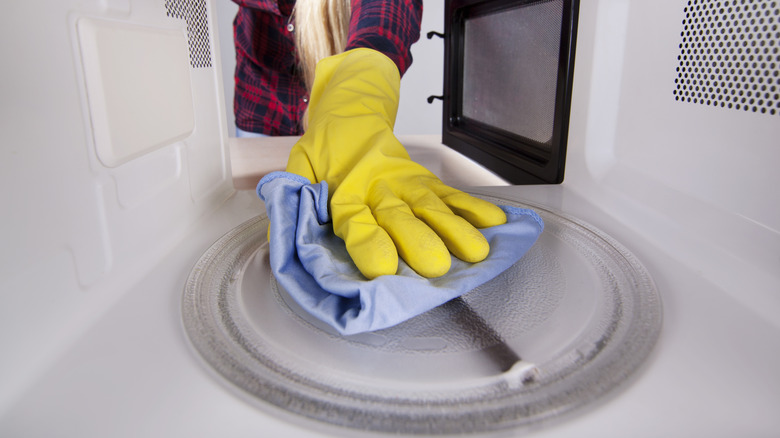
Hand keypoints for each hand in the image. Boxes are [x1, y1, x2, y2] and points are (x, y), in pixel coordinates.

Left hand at [286, 49, 505, 278]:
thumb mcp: (297, 172)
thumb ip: (293, 203)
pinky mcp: (426, 180)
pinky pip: (452, 194)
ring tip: (475, 252)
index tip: (381, 267)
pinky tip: (496, 224)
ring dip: (454, 229)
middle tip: (435, 266)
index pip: (354, 219)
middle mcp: (378, 189)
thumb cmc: (324, 153)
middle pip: (399, 216)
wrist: (351, 112)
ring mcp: (406, 183)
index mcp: (343, 192)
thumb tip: (283, 242)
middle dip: (418, 241)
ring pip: (431, 207)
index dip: (368, 242)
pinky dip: (474, 209)